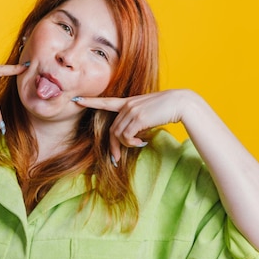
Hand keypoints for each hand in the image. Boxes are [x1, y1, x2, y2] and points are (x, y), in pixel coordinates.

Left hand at [74, 90, 192, 162]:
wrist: (182, 103)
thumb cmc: (169, 108)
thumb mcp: (149, 111)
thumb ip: (137, 118)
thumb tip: (131, 135)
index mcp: (129, 101)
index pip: (106, 101)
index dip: (91, 101)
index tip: (77, 99)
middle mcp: (128, 105)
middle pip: (113, 129)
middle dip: (113, 146)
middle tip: (115, 159)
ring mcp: (132, 110)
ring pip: (118, 134)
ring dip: (126, 145)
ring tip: (138, 145)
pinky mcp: (138, 118)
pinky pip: (127, 136)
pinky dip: (132, 143)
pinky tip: (143, 143)